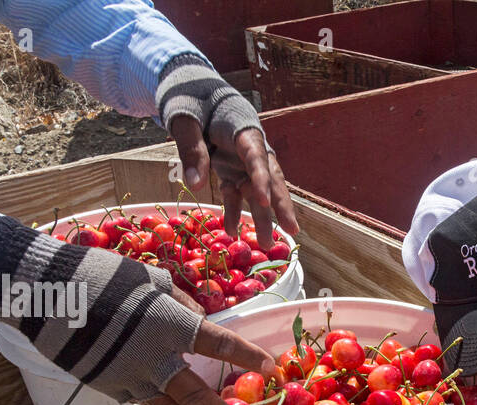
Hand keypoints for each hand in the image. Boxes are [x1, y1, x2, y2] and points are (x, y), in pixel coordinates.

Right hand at [0, 217, 273, 404]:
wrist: (44, 294)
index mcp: (171, 324)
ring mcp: (130, 377)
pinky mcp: (108, 387)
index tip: (269, 366)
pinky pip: (141, 400)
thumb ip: (178, 300)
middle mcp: (155, 358)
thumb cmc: (99, 277)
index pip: (221, 345)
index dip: (248, 357)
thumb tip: (197, 316)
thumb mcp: (147, 279)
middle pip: (198, 395)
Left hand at [157, 53, 298, 238]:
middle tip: (291, 230)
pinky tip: (230, 231)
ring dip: (262, 217)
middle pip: (271, 178)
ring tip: (265, 243)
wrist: (191, 90)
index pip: (257, 157)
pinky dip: (233, 211)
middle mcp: (250, 148)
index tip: (262, 203)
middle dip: (281, 205)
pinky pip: (235, 194)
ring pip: (257, 191)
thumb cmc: (189, 98)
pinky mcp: (231, 170)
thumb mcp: (185, 119)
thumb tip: (195, 183)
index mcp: (243, 128)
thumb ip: (191, 148)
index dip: (261, 180)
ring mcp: (241, 161)